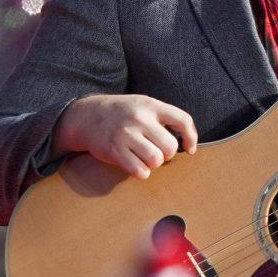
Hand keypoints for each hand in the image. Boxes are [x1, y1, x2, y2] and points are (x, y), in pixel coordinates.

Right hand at [51, 94, 198, 178]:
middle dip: (167, 154)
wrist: (86, 116)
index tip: (190, 148)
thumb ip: (163, 117)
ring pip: (156, 160)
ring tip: (146, 158)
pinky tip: (135, 164)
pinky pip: (139, 170)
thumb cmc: (122, 113)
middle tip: (157, 151)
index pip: (182, 120)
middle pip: (170, 146)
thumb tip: (188, 142)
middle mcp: (139, 118)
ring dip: (154, 163)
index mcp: (150, 105)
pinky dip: (141, 172)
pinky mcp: (114, 150)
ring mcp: (126, 134)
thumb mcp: (143, 105)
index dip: (191, 137)